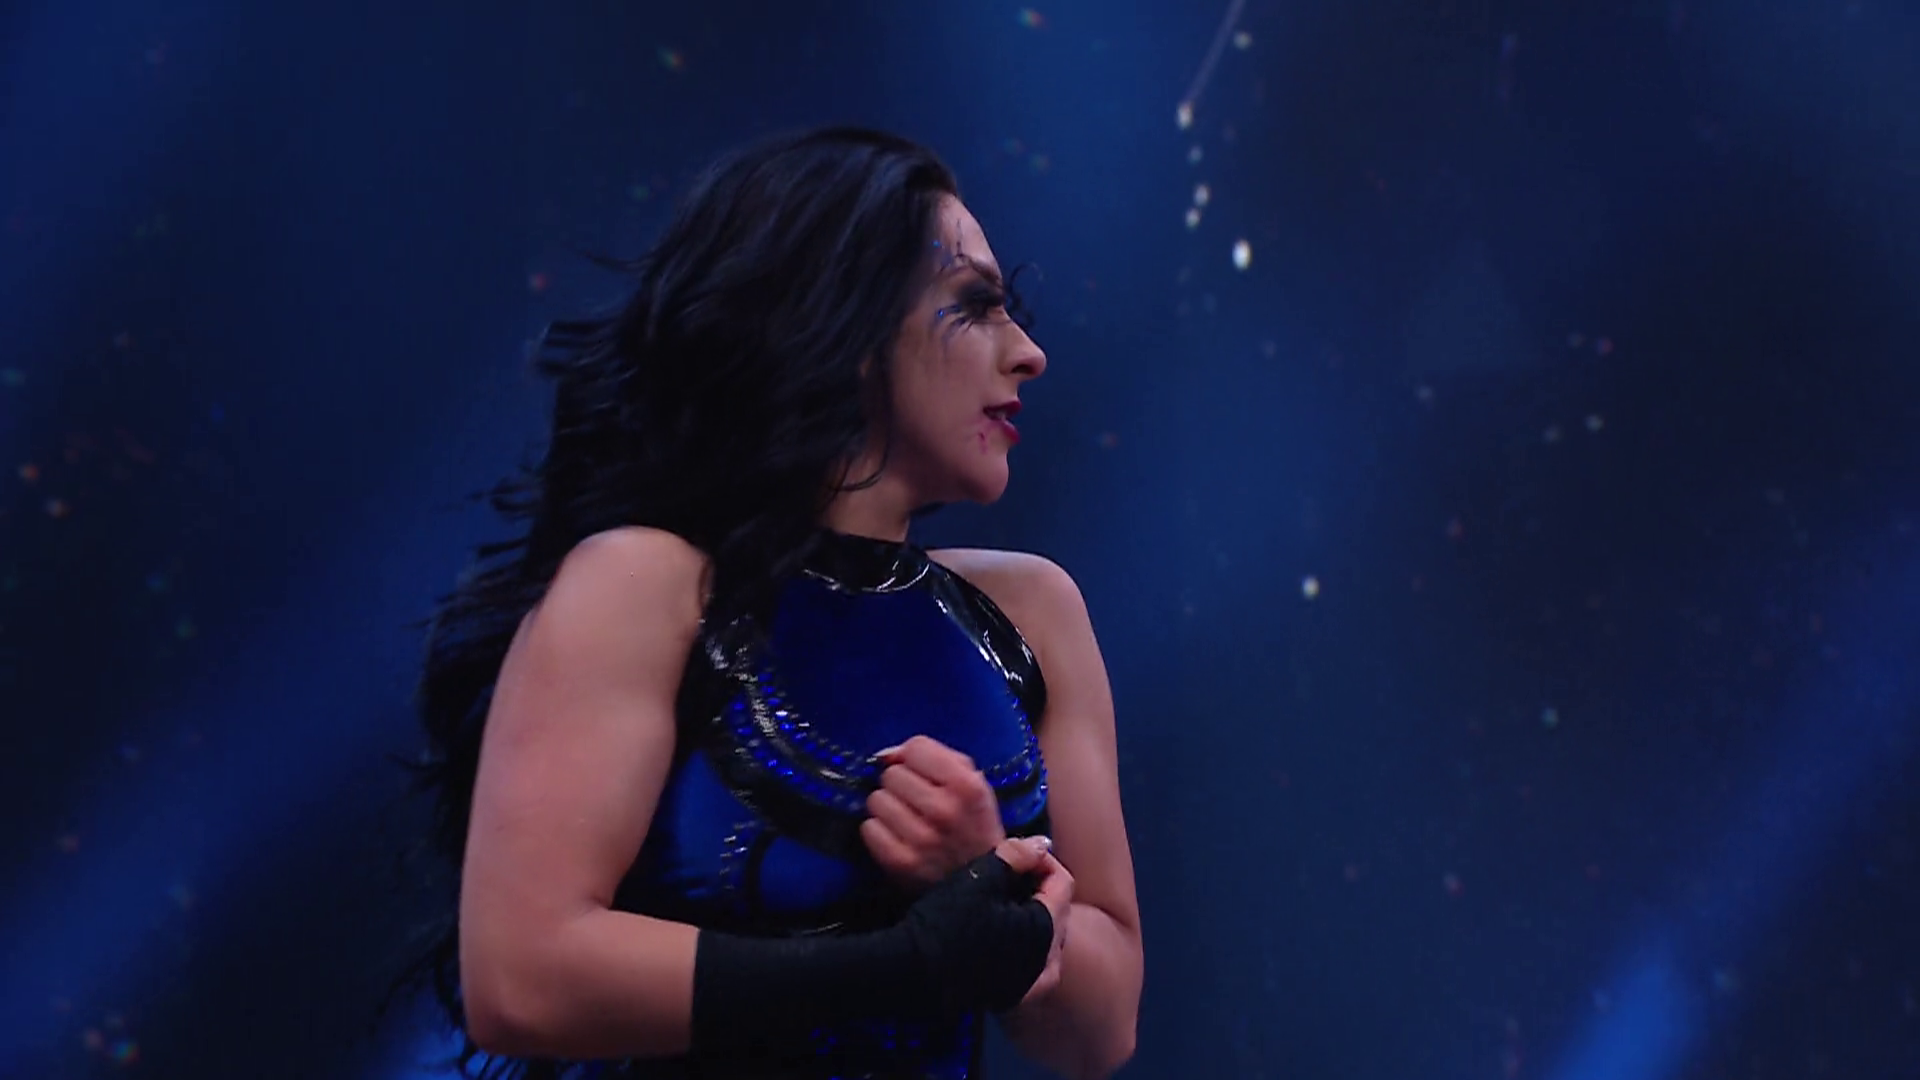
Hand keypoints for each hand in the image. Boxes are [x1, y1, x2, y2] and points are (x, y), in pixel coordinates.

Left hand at [861, 735, 1008, 889]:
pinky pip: (869, 828)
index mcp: (967, 786)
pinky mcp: (900, 862)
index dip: (915, 758)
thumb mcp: (973, 783)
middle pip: (892, 774)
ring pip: (876, 800)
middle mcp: (944, 810)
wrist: (981, 883)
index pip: (916, 748)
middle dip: (901, 785)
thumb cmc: (973, 825)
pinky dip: (879, 831)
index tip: (922, 774)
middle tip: (916, 802)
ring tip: (906, 820)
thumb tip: (886, 755)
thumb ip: (935, 756)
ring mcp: (921, 838)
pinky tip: (897, 837)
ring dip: (888, 807)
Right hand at [901, 836, 1064, 1013]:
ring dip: (1031, 917)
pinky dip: (1025, 947)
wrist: (911, 972)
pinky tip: (1003, 937)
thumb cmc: (945, 922)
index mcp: (1045, 928)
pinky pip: (1033, 965)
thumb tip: (1041, 844)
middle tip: (1007, 875)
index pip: (1062, 882)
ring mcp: (1032, 984)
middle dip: (1037, 888)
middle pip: (1057, 911)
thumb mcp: (981, 879)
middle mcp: (1047, 960)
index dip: (1041, 860)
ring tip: (1003, 903)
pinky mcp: (1014, 996)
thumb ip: (1016, 855)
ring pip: (1046, 939)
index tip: (1017, 853)